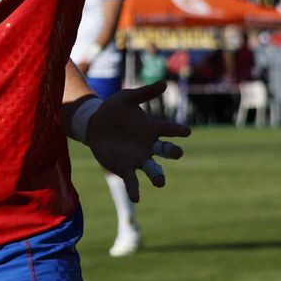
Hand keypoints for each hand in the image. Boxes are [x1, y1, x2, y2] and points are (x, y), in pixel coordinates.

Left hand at [85, 81, 190, 201]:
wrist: (94, 124)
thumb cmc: (113, 110)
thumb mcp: (127, 98)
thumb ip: (144, 93)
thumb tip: (164, 83)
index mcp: (151, 128)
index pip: (168, 129)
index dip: (177, 130)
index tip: (186, 131)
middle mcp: (149, 145)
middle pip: (165, 151)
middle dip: (173, 152)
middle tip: (178, 152)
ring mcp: (138, 158)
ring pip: (152, 169)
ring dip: (157, 176)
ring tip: (160, 182)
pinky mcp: (125, 168)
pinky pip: (132, 180)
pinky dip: (135, 189)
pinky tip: (136, 198)